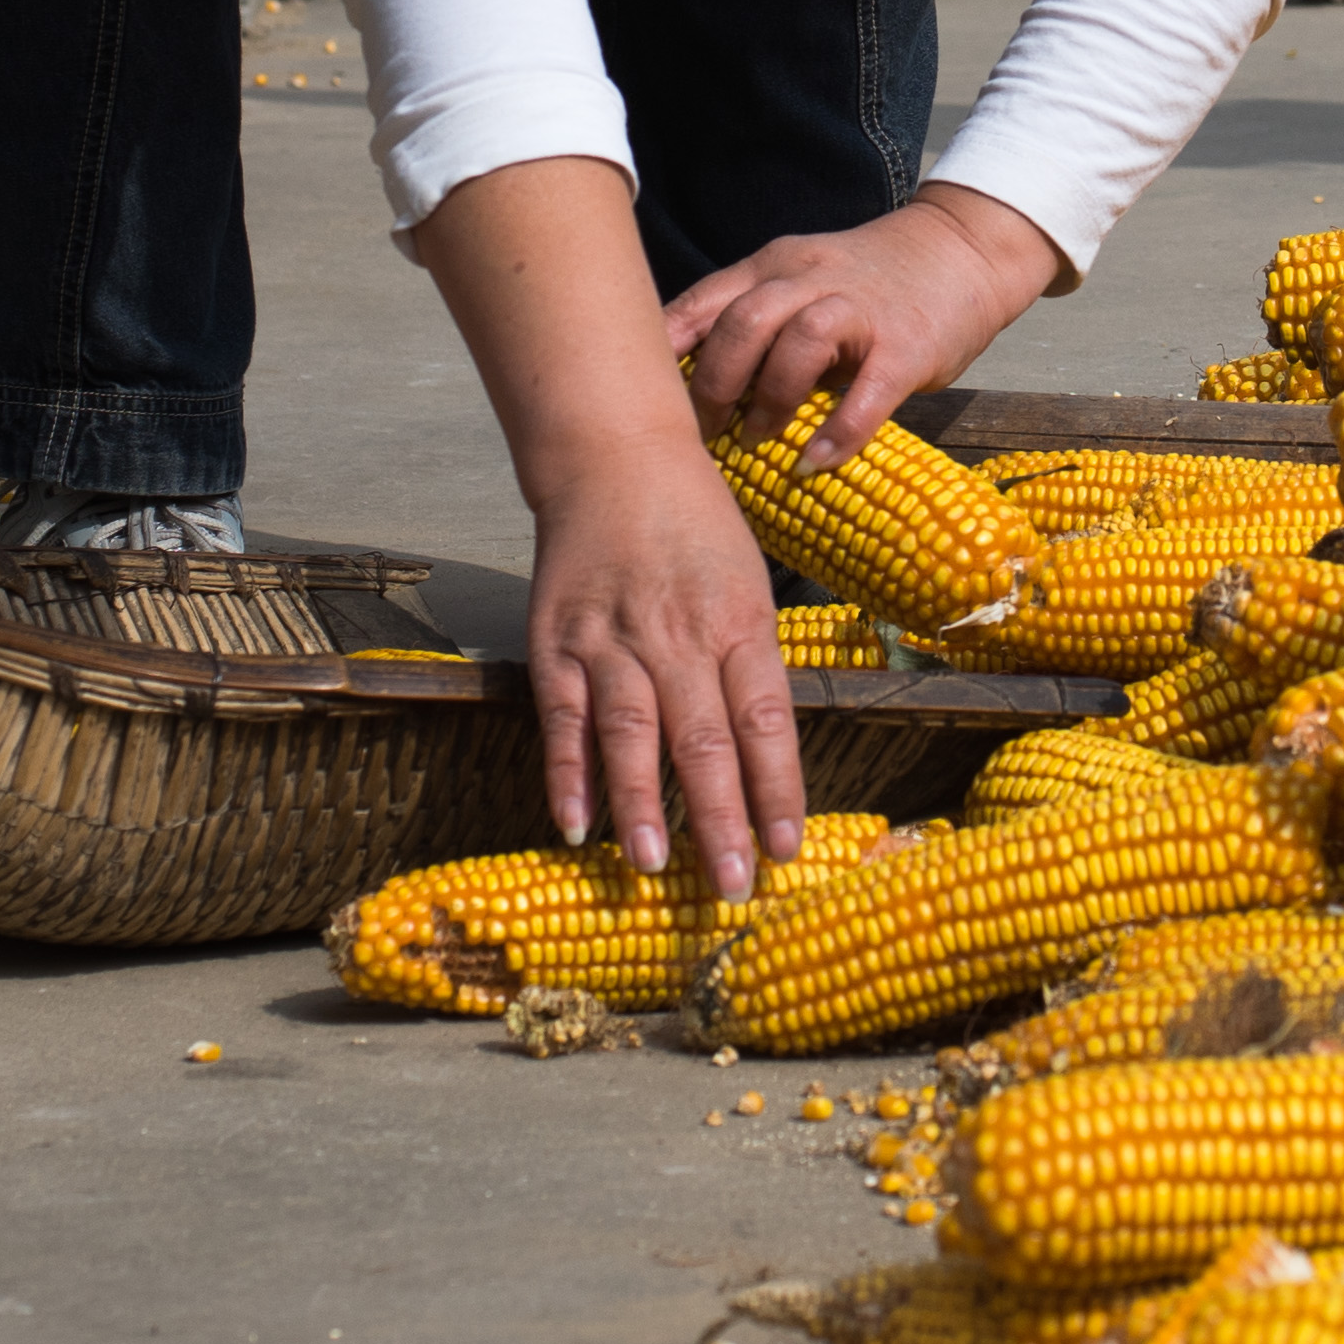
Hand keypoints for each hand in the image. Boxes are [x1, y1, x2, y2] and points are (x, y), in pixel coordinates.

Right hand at [514, 436, 804, 894]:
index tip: (786, 852)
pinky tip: (575, 827)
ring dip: (641, 806)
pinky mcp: (557, 644)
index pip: (765, 722)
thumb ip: (752, 666)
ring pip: (631, 735)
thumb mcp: (748, 585)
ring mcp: (612, 641)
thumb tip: (763, 757)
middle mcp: (677, 636)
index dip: (776, 790)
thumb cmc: (696, 527)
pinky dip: (568, 776)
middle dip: (720, 819)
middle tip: (731, 885)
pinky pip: (565, 720)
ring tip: (653, 868)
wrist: (613, 458)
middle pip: (703, 740)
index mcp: (739, 622)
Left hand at [659, 184, 1060, 468]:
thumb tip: (687, 385)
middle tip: (701, 432)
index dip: (666, 352)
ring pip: (799, 339)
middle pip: (744, 321)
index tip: (637, 397)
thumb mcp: (801, 279)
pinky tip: (815, 461)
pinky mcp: (907, 345)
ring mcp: (861, 309)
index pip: (704, 301)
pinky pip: (868, 389)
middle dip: (714, 383)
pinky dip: (838, 430)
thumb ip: (755, 317)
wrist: (962, 250)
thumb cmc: (869, 282)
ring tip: (757, 440)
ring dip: (770, 398)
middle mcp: (811, 279)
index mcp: (775, 266)